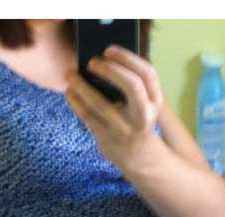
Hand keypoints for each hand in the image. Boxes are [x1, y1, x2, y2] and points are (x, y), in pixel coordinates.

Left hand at [64, 46, 164, 175]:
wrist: (140, 158)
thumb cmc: (137, 121)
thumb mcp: (144, 104)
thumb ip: (132, 84)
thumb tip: (101, 61)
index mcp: (155, 103)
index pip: (148, 74)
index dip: (128, 58)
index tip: (109, 50)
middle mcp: (144, 116)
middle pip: (133, 86)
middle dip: (111, 70)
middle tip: (92, 62)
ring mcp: (125, 129)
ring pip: (101, 103)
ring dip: (82, 85)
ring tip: (70, 74)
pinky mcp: (108, 139)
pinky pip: (88, 117)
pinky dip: (76, 101)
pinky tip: (70, 92)